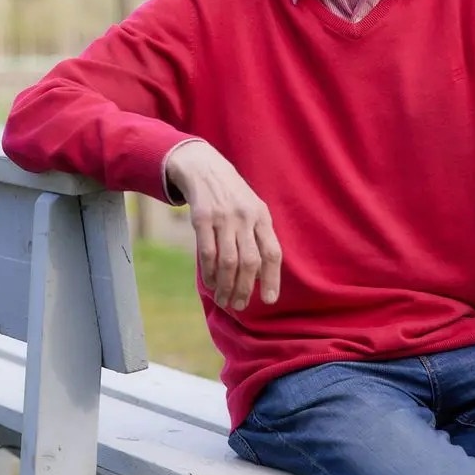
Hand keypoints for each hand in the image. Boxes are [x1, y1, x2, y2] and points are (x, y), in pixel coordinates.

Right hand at [166, 141, 281, 310]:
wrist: (204, 168)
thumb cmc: (232, 197)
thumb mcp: (253, 210)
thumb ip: (259, 238)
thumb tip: (262, 276)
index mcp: (262, 217)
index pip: (272, 253)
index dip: (272, 279)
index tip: (269, 300)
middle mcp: (245, 217)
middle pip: (250, 262)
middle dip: (245, 289)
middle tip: (239, 306)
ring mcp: (223, 217)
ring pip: (228, 261)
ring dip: (226, 286)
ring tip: (224, 300)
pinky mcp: (202, 217)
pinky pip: (207, 252)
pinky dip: (209, 273)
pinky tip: (210, 283)